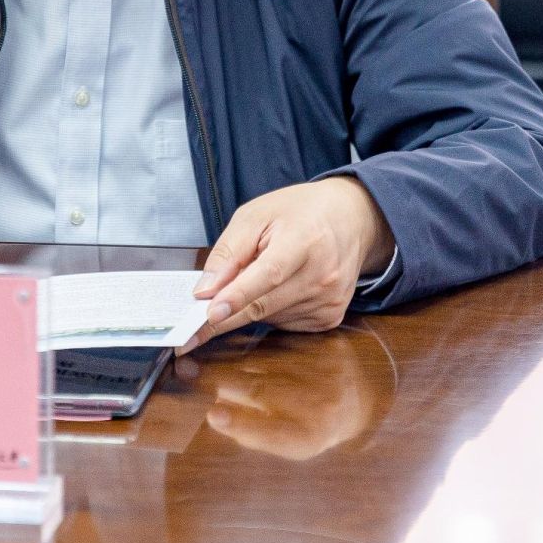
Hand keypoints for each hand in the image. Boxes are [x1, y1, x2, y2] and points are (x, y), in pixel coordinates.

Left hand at [181, 177, 389, 351]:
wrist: (350, 218)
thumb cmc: (298, 212)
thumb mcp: (256, 215)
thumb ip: (228, 252)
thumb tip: (204, 290)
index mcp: (304, 240)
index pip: (267, 274)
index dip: (237, 296)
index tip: (209, 314)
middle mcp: (323, 274)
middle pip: (264, 304)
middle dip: (225, 315)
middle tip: (192, 329)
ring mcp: (330, 299)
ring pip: (270, 317)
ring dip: (250, 307)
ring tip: (255, 277)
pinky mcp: (332, 316)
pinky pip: (286, 324)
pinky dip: (271, 312)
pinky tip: (277, 289)